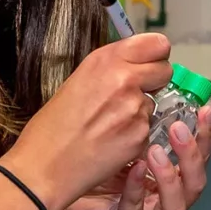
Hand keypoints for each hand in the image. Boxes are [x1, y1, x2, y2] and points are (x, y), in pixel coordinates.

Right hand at [2, 34, 177, 209]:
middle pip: (165, 70)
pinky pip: (147, 129)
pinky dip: (134, 135)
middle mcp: (124, 79)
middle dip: (155, 81)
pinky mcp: (140, 135)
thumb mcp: (79, 80)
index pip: (157, 44)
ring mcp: (135, 108)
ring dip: (139, 112)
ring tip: (109, 124)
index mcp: (106, 60)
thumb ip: (111, 68)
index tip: (149, 64)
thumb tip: (136, 66)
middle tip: (133, 94)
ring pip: (154, 103)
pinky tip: (112, 142)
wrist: (45, 165)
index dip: (156, 55)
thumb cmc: (53, 125)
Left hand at [52, 102, 210, 209]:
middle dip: (192, 155)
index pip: (199, 158)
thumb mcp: (124, 148)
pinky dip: (137, 187)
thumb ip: (142, 130)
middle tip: (179, 127)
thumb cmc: (98, 175)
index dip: (206, 136)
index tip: (205, 111)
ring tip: (156, 151)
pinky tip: (134, 168)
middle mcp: (167, 199)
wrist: (66, 204)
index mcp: (172, 179)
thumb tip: (152, 91)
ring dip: (169, 176)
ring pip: (176, 205)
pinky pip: (136, 208)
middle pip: (196, 182)